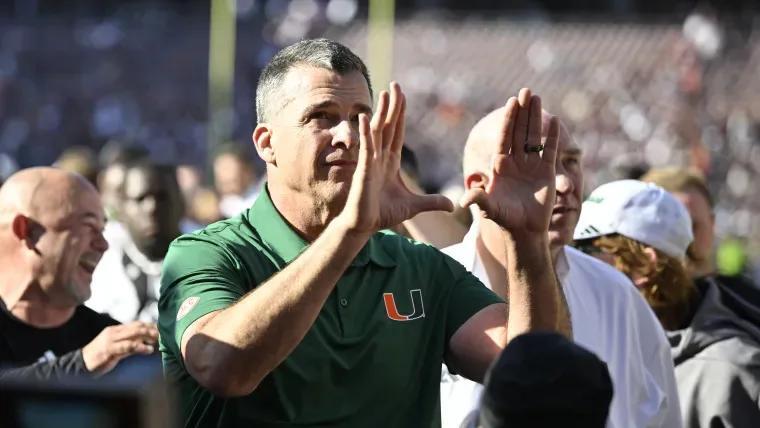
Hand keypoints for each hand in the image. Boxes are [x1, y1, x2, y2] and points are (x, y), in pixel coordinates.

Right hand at [82, 321, 158, 374]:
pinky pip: (127, 345)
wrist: (79, 365)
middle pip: (137, 326)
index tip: (161, 330)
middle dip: (151, 330)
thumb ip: (129, 346)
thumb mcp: (117, 350)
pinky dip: (140, 346)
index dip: (150, 326)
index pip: (136, 324)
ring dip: (148, 336)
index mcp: (115, 330)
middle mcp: (114, 332)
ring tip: (158, 340)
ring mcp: (111, 340)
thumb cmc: (99, 358)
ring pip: (133, 333)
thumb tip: (145, 344)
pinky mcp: (109, 349)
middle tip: (162, 335)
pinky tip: (148, 350)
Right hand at [336, 82, 453, 234]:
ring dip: (380, 112)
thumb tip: (453, 205)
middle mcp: (380, 157)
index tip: (402, 96)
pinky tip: (364, 117)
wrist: (364, 226)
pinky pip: (365, 148)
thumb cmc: (383, 214)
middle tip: (395, 85)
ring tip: (383, 93)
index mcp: (390, 161)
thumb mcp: (414, 206)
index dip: (400, 114)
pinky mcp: (363, 170)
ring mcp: (370, 162)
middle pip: (387, 126)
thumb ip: (432, 202)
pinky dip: (365, 133)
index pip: (397, 132)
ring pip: (377, 132)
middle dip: (392, 106)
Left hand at [460, 88, 559, 234]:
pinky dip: (552, 137)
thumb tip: (463, 201)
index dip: (508, 120)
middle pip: (519, 132)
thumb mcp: (489, 209)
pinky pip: (549, 151)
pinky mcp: (547, 173)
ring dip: (535, 118)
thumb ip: (479, 201)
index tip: (511, 102)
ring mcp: (531, 166)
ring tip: (537, 97)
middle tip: (525, 90)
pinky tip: (554, 121)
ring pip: (533, 137)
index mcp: (500, 166)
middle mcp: (515, 162)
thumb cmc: (504, 219)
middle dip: (522, 112)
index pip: (504, 138)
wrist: (524, 231)